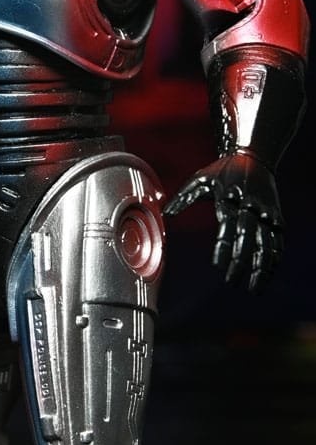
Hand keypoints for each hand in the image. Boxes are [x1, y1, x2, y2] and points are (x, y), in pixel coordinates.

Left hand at [163, 153, 283, 292]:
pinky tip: (268, 276)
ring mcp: (266, 213)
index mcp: (229, 198)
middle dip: (241, 261)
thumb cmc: (222, 170)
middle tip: (232, 282)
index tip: (216, 265)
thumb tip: (165, 214)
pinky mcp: (276, 217)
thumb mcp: (200, 179)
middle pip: (248, 238)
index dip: (223, 246)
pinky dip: (274, 260)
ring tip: (254, 289)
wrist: (254, 155)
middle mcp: (250, 207)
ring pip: (267, 244)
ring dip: (262, 268)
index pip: (227, 227)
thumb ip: (182, 198)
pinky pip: (278, 242)